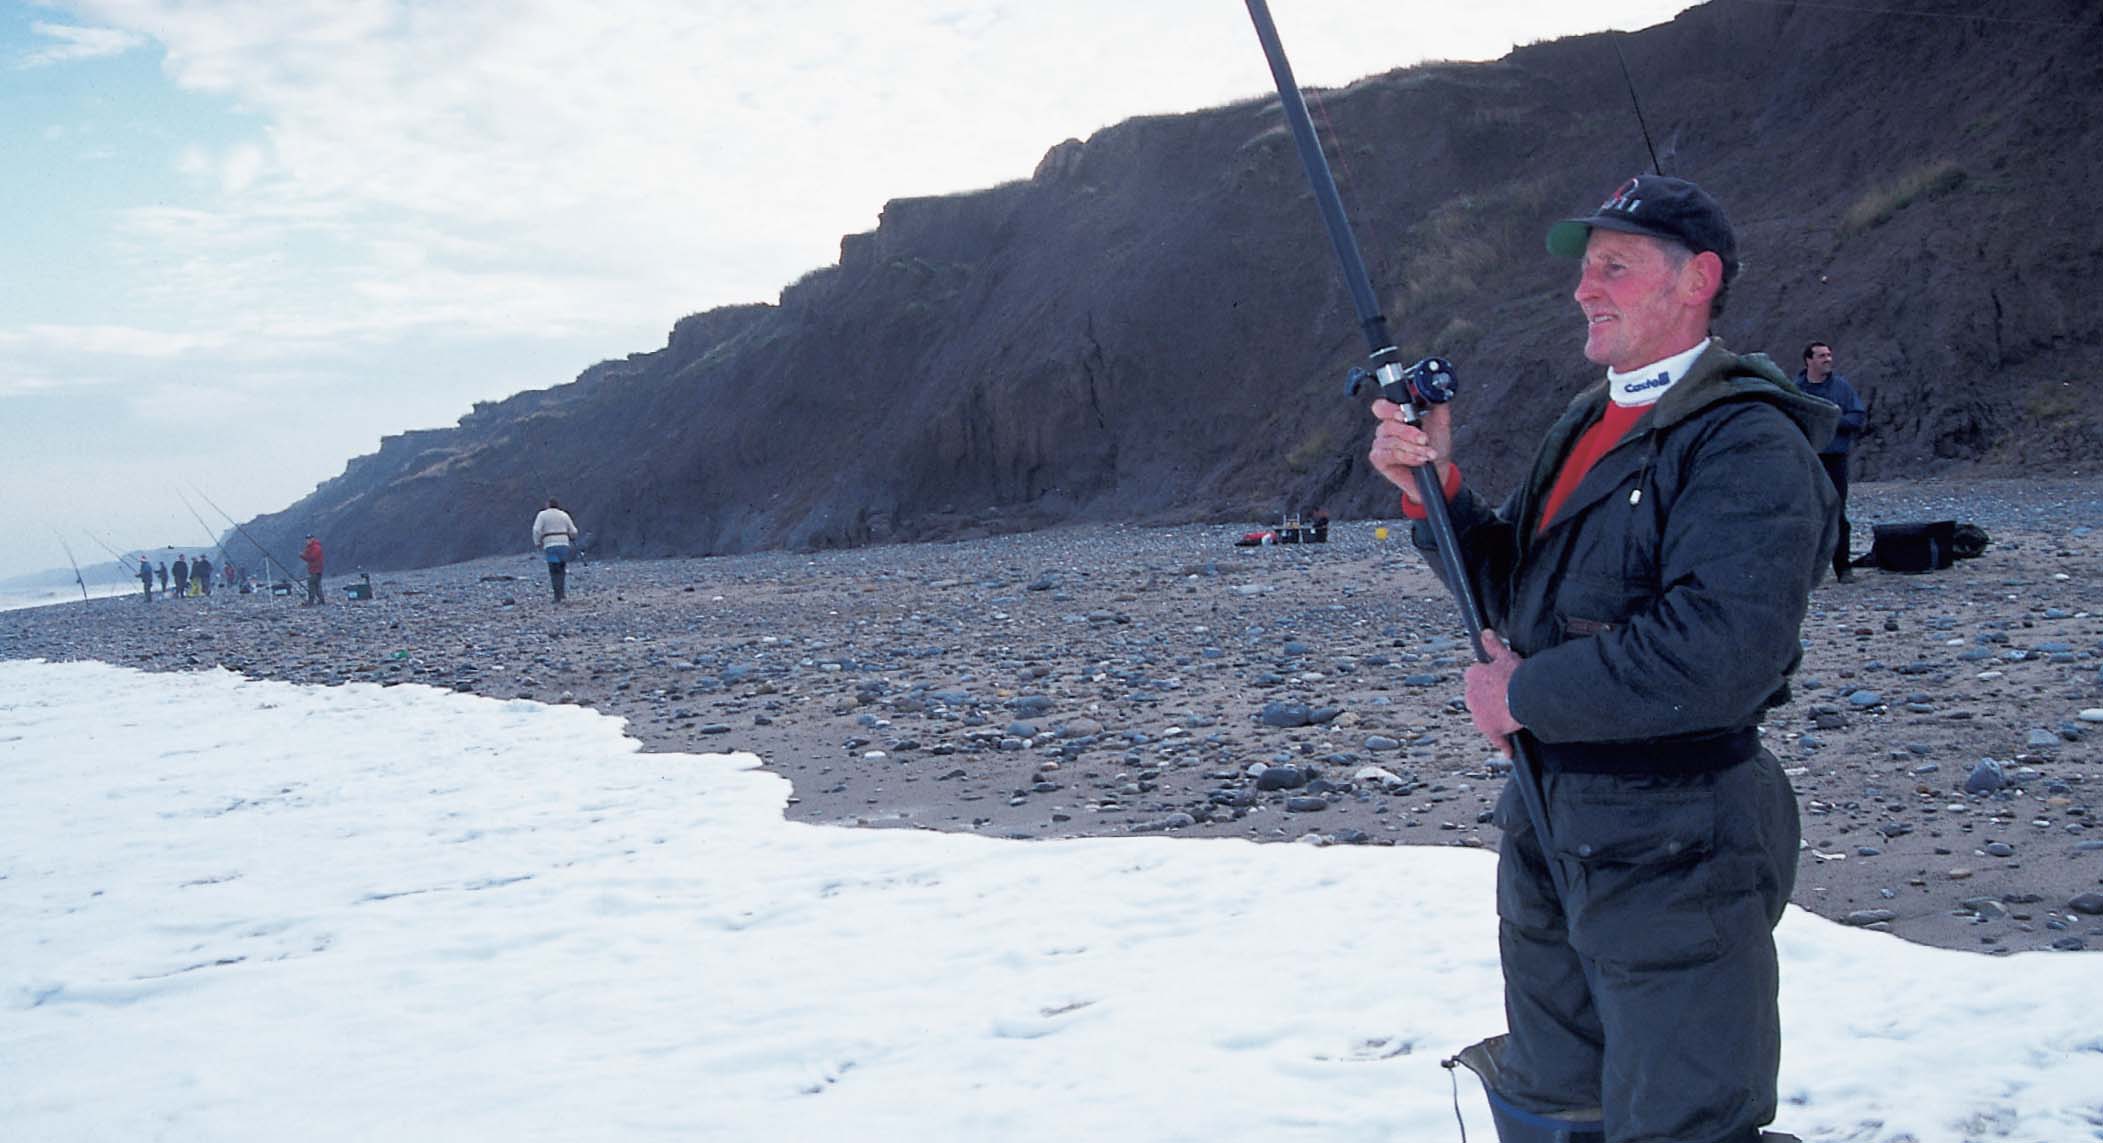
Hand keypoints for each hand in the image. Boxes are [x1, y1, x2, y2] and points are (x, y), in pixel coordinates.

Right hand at [1367, 400, 1453, 501]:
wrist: (1439, 470)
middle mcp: (1386, 428)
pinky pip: (1391, 455)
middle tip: (1424, 439)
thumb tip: (1435, 391)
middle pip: (1388, 425)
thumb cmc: (1436, 446)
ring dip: (1414, 448)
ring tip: (1428, 453)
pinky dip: (1409, 457)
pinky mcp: (1379, 458)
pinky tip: (1420, 460)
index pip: (1382, 407)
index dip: (1390, 409)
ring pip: (1392, 442)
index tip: (1404, 415)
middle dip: (1408, 433)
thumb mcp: (1441, 423)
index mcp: (1396, 416)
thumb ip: (1438, 404)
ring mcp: (1381, 443)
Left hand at [1464, 628, 1523, 756]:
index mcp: (1473, 676)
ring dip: (1495, 716)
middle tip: (1508, 696)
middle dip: (1491, 697)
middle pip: (1480, 697)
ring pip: (1485, 716)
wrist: (1526, 696)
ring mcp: (1479, 714)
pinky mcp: (1490, 729)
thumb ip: (1493, 645)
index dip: (1490, 679)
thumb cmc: (1516, 675)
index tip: (1500, 681)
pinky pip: (1496, 739)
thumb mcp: (1505, 656)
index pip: (1477, 677)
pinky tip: (1509, 751)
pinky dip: (1503, 744)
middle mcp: (1471, 695)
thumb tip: (1484, 632)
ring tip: (1510, 714)